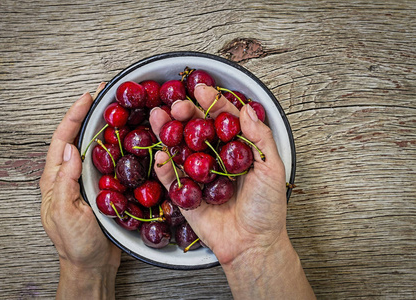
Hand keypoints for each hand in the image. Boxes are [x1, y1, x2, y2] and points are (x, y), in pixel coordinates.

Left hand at [40, 84, 119, 298]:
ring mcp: (87, 182)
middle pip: (78, 138)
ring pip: (95, 148)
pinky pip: (109, 163)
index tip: (86, 98)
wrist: (92, 264)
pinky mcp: (103, 189)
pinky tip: (127, 140)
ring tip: (116, 110)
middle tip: (104, 94)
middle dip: (88, 114)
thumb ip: (65, 182)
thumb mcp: (65, 213)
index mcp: (56, 180)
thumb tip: (70, 150)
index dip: (73, 117)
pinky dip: (116, 147)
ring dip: (104, 127)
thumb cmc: (75, 244)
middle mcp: (70, 177)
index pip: (62, 141)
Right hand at [150, 84, 314, 298]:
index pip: (223, 121)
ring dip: (167, 132)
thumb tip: (247, 109)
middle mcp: (215, 159)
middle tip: (178, 106)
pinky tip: (160, 152)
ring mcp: (199, 175)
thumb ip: (260, 138)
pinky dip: (164, 166)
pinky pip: (171, 177)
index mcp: (236, 150)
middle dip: (186, 115)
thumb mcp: (272, 169)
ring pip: (180, 149)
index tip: (201, 90)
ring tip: (158, 117)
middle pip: (197, 130)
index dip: (213, 104)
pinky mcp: (185, 194)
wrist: (252, 244)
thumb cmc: (267, 208)